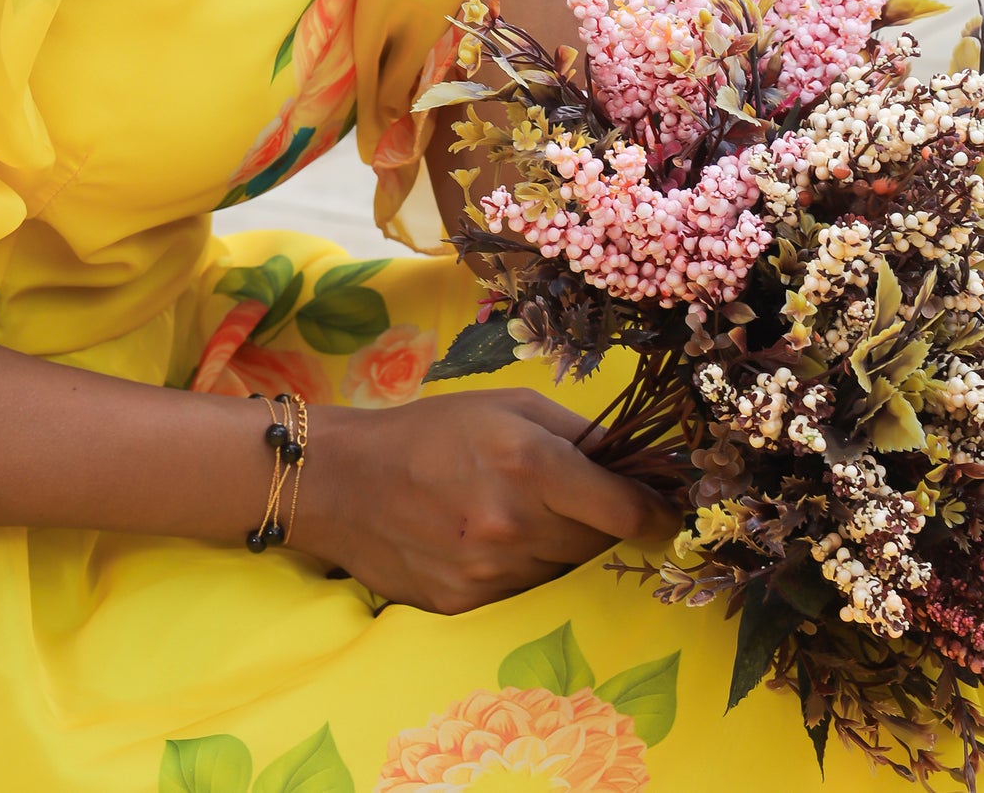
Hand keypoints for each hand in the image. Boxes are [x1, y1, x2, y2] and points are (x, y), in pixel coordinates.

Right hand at [295, 389, 674, 614]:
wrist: (343, 482)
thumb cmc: (430, 431)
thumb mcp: (504, 405)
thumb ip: (574, 430)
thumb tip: (632, 460)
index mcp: (528, 462)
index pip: (624, 509)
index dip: (655, 513)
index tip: (666, 512)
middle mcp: (514, 523)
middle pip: (596, 540)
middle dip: (596, 519)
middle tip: (570, 496)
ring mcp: (490, 572)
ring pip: (560, 567)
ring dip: (554, 543)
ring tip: (512, 511)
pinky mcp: (468, 605)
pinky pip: (521, 590)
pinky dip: (517, 566)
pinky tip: (481, 537)